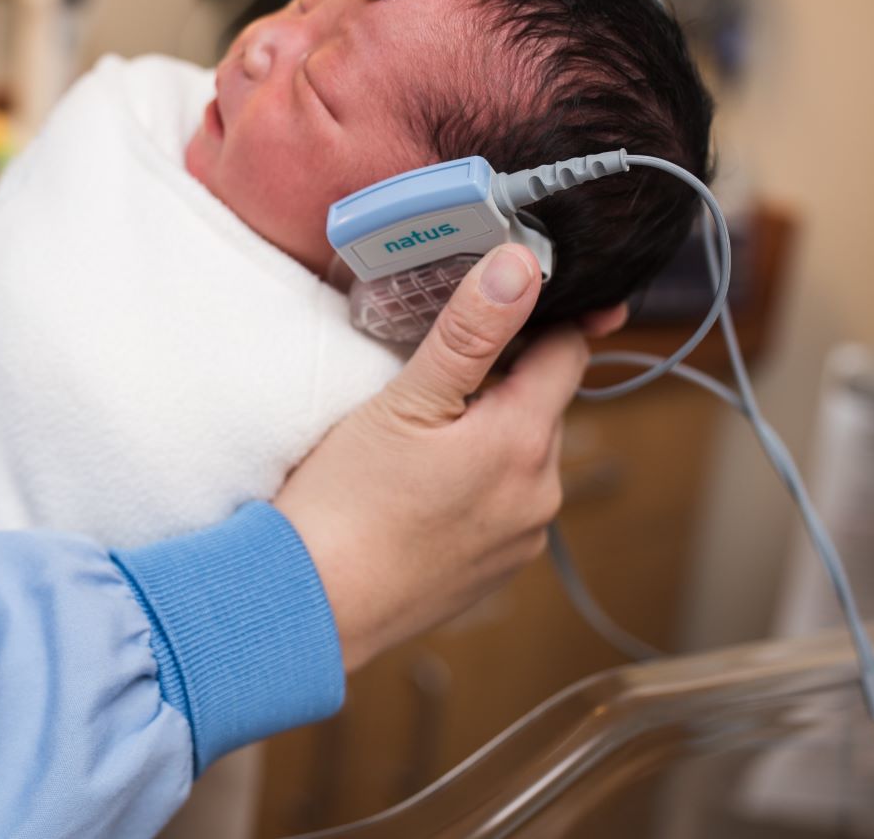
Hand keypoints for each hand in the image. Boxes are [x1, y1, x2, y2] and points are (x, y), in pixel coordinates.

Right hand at [273, 245, 590, 671]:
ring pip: (521, 454)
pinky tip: (416, 486)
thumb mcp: (403, 399)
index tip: (502, 302)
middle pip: (542, 403)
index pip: (567, 352)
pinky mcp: (494, 570)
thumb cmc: (344, 505)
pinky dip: (473, 482)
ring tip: (415, 436)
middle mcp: (541, 496)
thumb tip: (521, 267)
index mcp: (525, 443)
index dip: (536, 318)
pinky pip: (502, 502)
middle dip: (500, 380)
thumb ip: (471, 330)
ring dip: (486, 433)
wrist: (306, 607)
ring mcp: (521, 539)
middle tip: (429, 375)